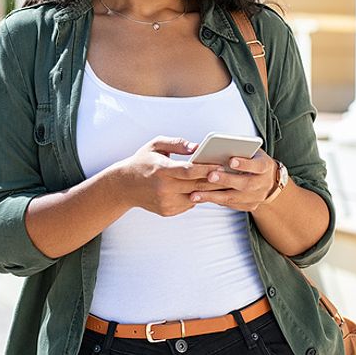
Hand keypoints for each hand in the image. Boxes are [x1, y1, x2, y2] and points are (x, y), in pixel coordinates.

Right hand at [111, 136, 226, 216]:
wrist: (125, 186)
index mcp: (162, 169)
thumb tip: (197, 147)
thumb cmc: (143, 161)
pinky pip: (189, 205)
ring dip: (209, 191)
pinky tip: (205, 189)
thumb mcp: (156, 145)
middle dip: (214, 180)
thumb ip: (177, 143)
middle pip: (196, 185)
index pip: (189, 171)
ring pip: (195, 197)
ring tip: (222, 182)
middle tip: (230, 174)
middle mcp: (164, 188)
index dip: (206, 169)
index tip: (221, 165)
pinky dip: (197, 197)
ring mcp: (166, 202)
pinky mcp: (167, 211)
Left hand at [189, 150, 279, 212]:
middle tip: (209, 176)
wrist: (269, 180)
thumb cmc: (253, 159)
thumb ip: (239, 150)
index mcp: (265, 166)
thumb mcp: (251, 151)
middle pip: (245, 184)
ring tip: (195, 194)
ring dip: (213, 196)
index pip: (257, 166)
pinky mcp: (250, 206)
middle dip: (226, 180)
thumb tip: (216, 148)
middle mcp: (264, 183)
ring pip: (235, 198)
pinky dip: (216, 201)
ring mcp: (257, 197)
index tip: (231, 160)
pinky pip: (231, 205)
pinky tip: (201, 198)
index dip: (244, 164)